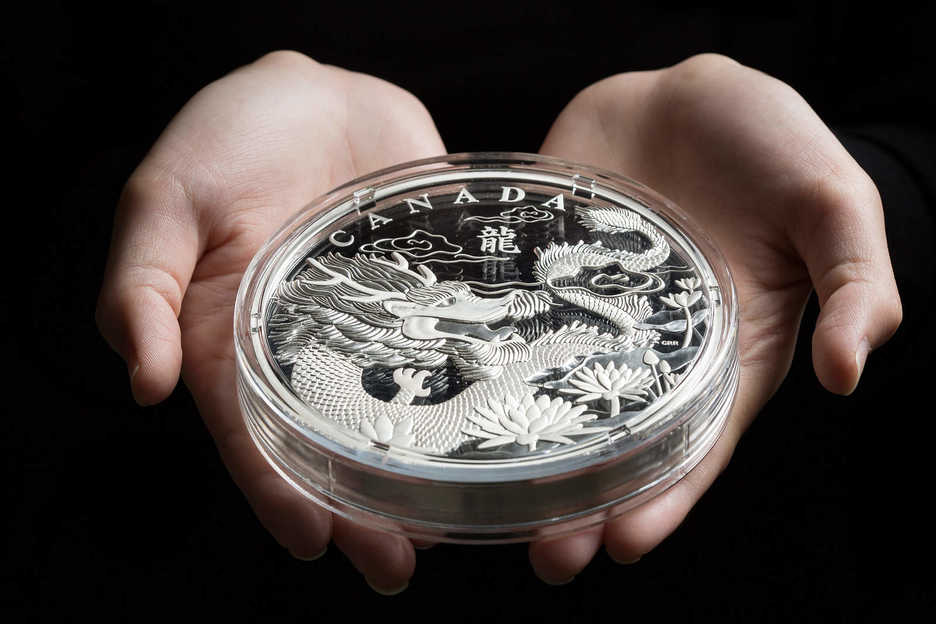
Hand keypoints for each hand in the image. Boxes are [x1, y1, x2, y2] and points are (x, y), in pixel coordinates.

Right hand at [95, 51, 444, 593]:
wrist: (315, 91)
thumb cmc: (227, 139)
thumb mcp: (166, 202)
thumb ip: (144, 287)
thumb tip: (142, 382)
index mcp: (231, 342)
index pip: (249, 434)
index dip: (277, 491)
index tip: (314, 542)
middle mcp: (304, 350)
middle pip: (327, 447)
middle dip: (358, 509)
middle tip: (397, 565)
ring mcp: (369, 329)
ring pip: (391, 417)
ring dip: (414, 475)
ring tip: (449, 527)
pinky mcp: (421, 299)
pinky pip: (442, 354)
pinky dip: (462, 397)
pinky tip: (490, 433)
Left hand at [527, 54, 901, 582]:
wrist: (689, 91)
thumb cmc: (772, 145)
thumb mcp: (832, 206)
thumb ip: (857, 284)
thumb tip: (853, 372)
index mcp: (726, 354)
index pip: (696, 446)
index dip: (665, 500)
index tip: (622, 543)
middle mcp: (651, 352)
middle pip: (615, 446)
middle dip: (583, 502)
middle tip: (546, 553)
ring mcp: (588, 319)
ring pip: (551, 401)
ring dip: (526, 456)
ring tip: (487, 503)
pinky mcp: (543, 280)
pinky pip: (511, 330)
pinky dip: (486, 366)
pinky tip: (451, 398)